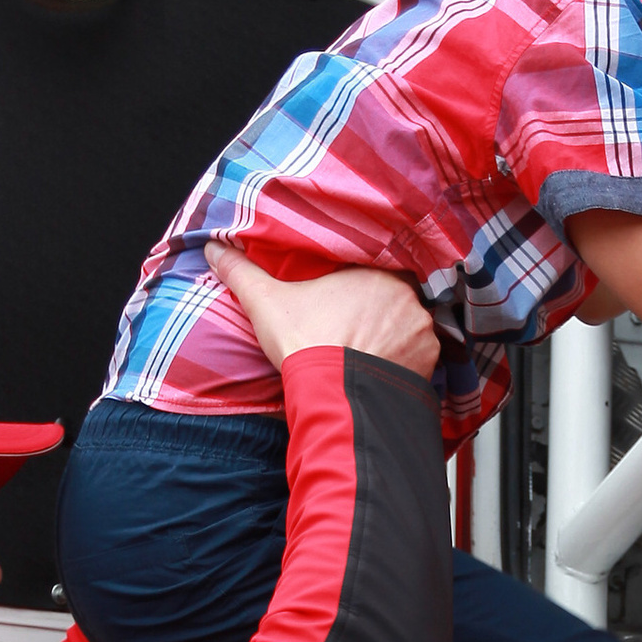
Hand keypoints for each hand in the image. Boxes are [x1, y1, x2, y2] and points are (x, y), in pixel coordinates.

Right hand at [209, 241, 439, 378]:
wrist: (331, 392)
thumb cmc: (303, 341)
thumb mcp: (266, 302)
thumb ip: (241, 272)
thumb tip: (213, 249)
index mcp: (375, 271)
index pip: (377, 268)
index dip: (363, 286)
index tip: (349, 302)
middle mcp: (407, 297)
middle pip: (396, 300)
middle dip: (381, 313)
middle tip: (356, 332)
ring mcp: (422, 331)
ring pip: (410, 328)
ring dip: (396, 338)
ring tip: (369, 354)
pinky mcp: (428, 363)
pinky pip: (421, 358)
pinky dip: (406, 363)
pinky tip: (382, 371)